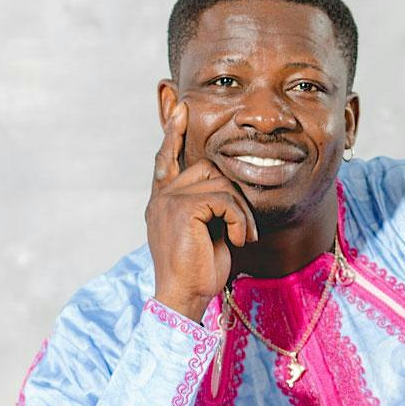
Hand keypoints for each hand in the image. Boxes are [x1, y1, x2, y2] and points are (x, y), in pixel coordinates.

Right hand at [145, 101, 255, 321]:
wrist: (185, 297)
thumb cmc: (199, 270)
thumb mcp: (205, 231)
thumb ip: (207, 206)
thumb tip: (224, 185)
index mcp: (163, 200)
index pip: (166, 159)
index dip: (173, 134)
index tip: (180, 108)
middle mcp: (161, 197)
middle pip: (208, 168)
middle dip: (234, 195)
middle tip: (243, 227)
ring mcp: (168, 201)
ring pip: (221, 183)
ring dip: (241, 212)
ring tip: (243, 237)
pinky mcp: (181, 210)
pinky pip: (224, 199)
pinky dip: (239, 219)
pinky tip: (239, 240)